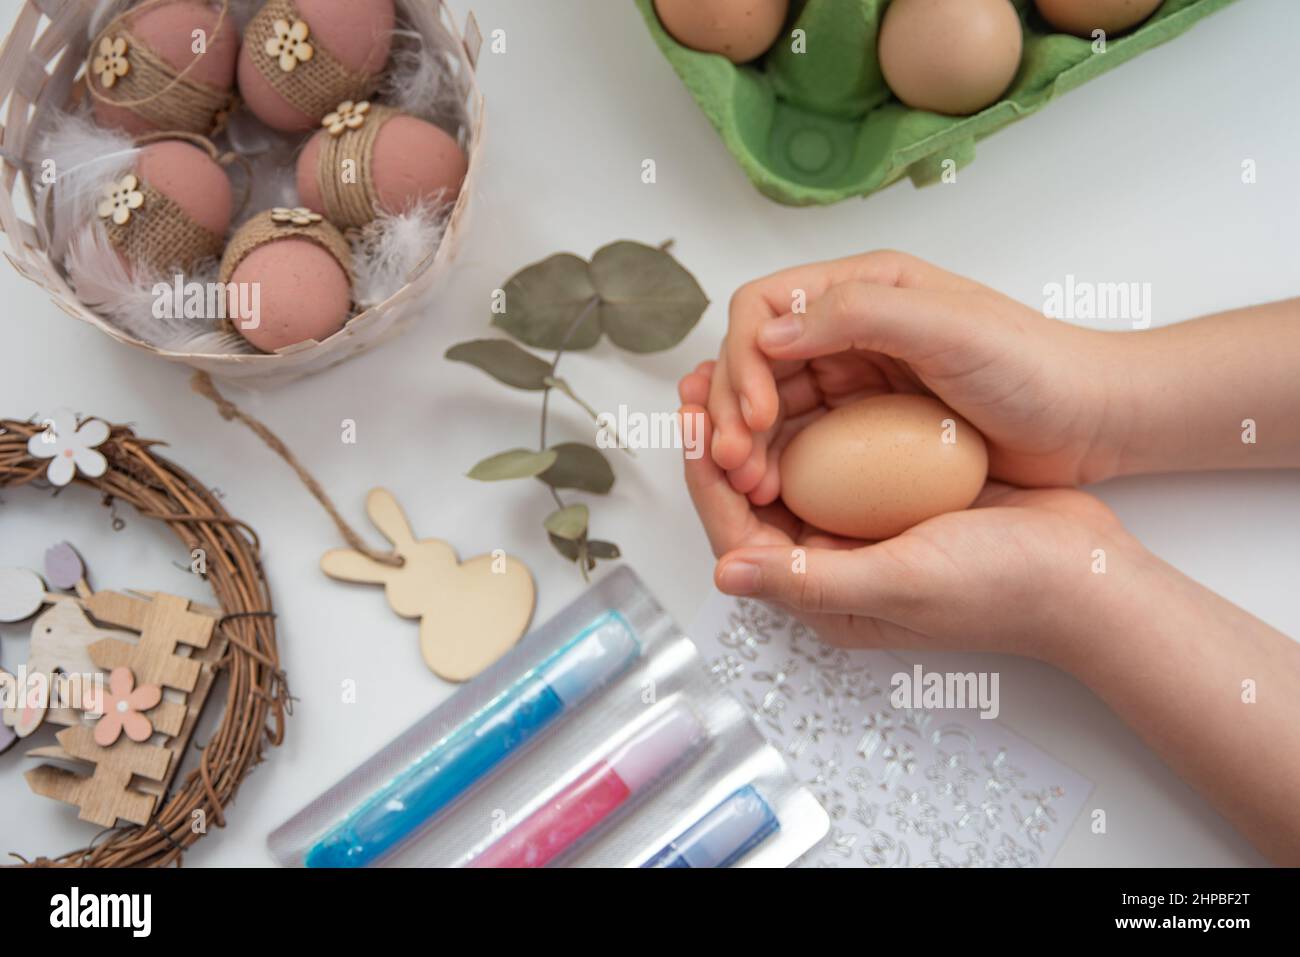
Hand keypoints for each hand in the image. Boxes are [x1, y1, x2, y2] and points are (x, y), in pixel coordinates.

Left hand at [680, 370, 1134, 665]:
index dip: (703, 476)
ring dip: (759, 424)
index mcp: (822, 594)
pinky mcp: (892, 500)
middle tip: (696, 384)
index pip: (736, 534)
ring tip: (736, 370)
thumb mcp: (900, 582)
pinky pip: (834, 457)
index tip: (687, 419)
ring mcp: (862, 530)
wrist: (1088, 572)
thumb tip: (725, 575)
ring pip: (789, 471)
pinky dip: (811, 420)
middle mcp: (831, 563)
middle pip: (750, 499)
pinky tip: (804, 377)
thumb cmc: (1001, 586)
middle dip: (719, 442)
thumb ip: (810, 581)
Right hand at [702, 250, 1131, 502]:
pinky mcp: (865, 430)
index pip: (762, 306)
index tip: (754, 415)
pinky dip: (777, 465)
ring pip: (768, 405)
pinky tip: (774, 494)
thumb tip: (767, 332)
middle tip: (733, 462)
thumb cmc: (1037, 366)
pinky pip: (800, 443)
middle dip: (730, 407)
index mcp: (862, 288)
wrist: (1092, 420)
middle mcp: (847, 329)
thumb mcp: (951, 327)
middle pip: (753, 360)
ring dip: (745, 442)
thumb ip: (860, 315)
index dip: (741, 357)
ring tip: (748, 486)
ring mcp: (854, 380)